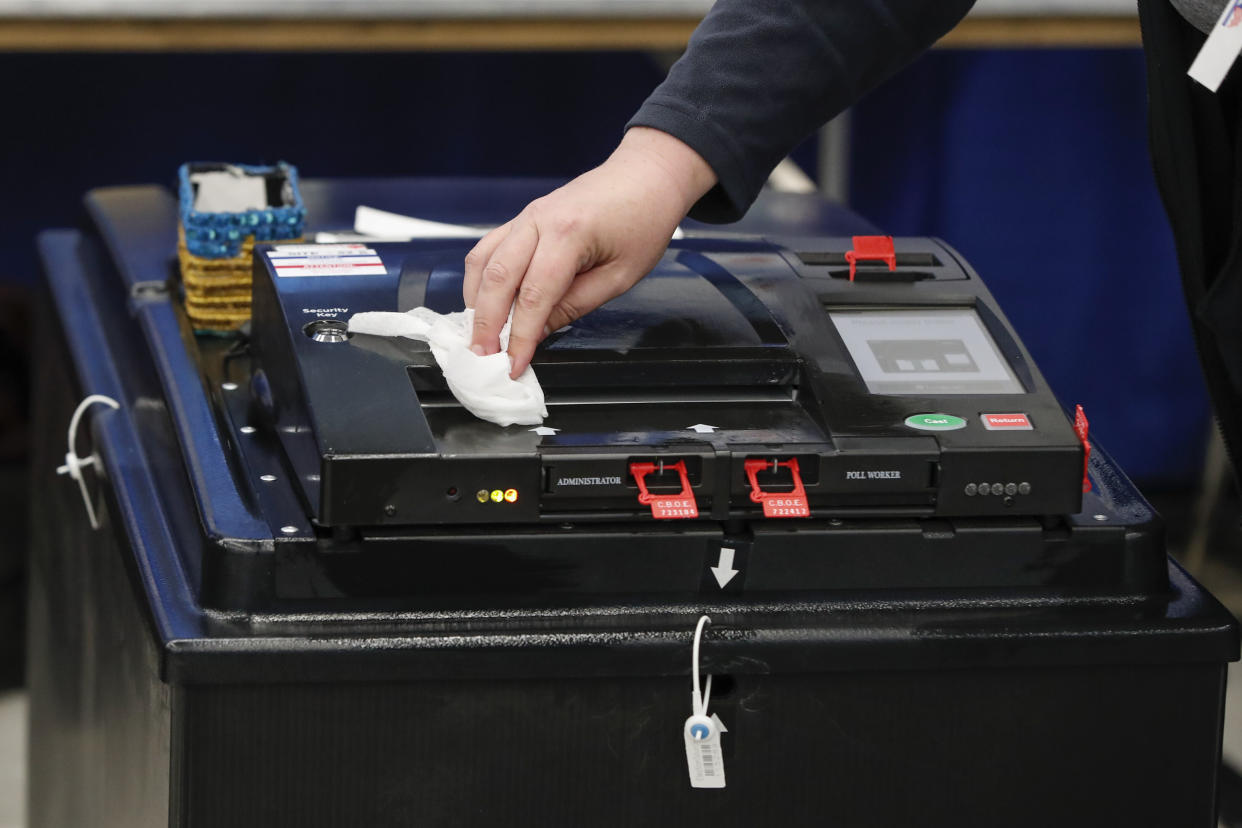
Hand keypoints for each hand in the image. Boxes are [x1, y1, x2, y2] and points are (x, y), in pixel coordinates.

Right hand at [464, 127, 716, 377]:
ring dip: (475, 301)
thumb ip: (576, 304)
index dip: (521, 336)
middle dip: (486, 323)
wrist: (646, 175)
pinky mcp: (524, 217)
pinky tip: (482, 301)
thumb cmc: (644, 220)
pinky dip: (480, 278)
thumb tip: (540, 330)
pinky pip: (489, 248)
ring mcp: (527, 216)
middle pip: (497, 278)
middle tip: (483, 356)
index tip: (515, 364)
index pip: (534, 296)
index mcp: (569, 234)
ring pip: (483, 261)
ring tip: (478, 334)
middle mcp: (539, 220)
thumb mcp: (621, 275)